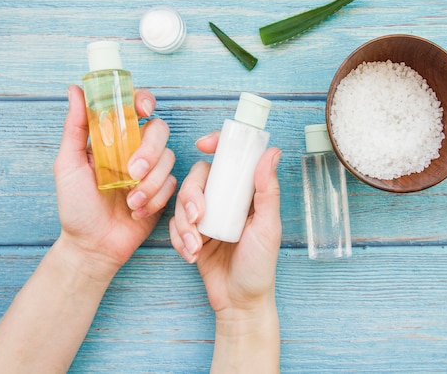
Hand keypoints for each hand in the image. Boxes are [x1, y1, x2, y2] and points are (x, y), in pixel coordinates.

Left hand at [54, 85, 176, 279]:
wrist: (92, 245)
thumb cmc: (76, 206)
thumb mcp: (68, 164)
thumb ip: (75, 127)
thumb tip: (75, 89)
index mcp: (113, 138)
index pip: (134, 108)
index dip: (143, 102)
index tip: (142, 110)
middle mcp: (134, 150)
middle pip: (159, 130)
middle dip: (150, 150)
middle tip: (133, 171)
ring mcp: (150, 171)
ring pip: (169, 158)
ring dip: (151, 182)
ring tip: (130, 202)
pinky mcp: (162, 192)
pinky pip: (172, 184)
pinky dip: (156, 198)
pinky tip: (137, 211)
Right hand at [169, 132, 281, 372]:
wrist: (238, 302)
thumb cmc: (259, 266)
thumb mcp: (267, 227)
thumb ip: (267, 191)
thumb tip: (271, 152)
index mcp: (247, 193)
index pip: (231, 159)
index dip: (217, 145)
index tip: (203, 145)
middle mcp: (226, 200)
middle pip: (199, 177)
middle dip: (192, 195)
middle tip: (198, 217)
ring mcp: (207, 216)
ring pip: (182, 200)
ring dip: (184, 223)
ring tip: (194, 246)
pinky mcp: (192, 233)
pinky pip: (174, 223)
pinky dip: (178, 238)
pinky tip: (190, 254)